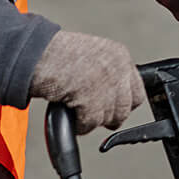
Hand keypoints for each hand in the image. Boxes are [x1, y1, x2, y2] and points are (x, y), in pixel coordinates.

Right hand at [28, 30, 144, 134]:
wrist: (40, 54)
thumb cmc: (59, 54)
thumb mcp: (93, 53)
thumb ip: (109, 70)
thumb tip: (115, 93)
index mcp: (120, 56)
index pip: (137, 91)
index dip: (124, 103)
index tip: (115, 107)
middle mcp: (118, 70)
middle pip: (125, 109)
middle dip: (110, 115)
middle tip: (95, 113)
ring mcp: (106, 86)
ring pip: (109, 118)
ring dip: (93, 120)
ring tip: (79, 110)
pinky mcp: (92, 101)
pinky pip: (91, 124)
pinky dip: (80, 125)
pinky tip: (73, 116)